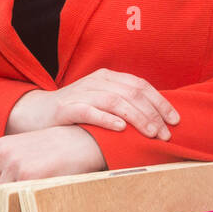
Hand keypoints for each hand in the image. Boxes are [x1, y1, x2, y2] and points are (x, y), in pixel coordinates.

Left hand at [0, 126, 106, 206]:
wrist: (83, 141)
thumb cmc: (58, 149)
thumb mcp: (27, 149)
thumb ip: (10, 165)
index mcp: (0, 146)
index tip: (8, 198)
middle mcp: (3, 154)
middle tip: (17, 207)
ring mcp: (14, 164)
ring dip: (10, 207)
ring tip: (28, 205)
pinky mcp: (29, 175)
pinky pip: (14, 201)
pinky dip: (22, 208)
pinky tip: (37, 203)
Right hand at [6, 68, 178, 139]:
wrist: (37, 113)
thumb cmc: (76, 112)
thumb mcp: (103, 102)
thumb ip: (125, 105)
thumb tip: (158, 120)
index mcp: (108, 77)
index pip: (140, 85)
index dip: (160, 102)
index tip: (175, 120)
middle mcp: (97, 81)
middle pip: (131, 93)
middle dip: (153, 114)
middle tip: (165, 134)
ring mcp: (81, 93)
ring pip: (115, 101)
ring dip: (136, 117)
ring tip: (150, 133)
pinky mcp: (67, 108)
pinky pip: (90, 111)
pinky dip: (107, 119)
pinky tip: (121, 128)